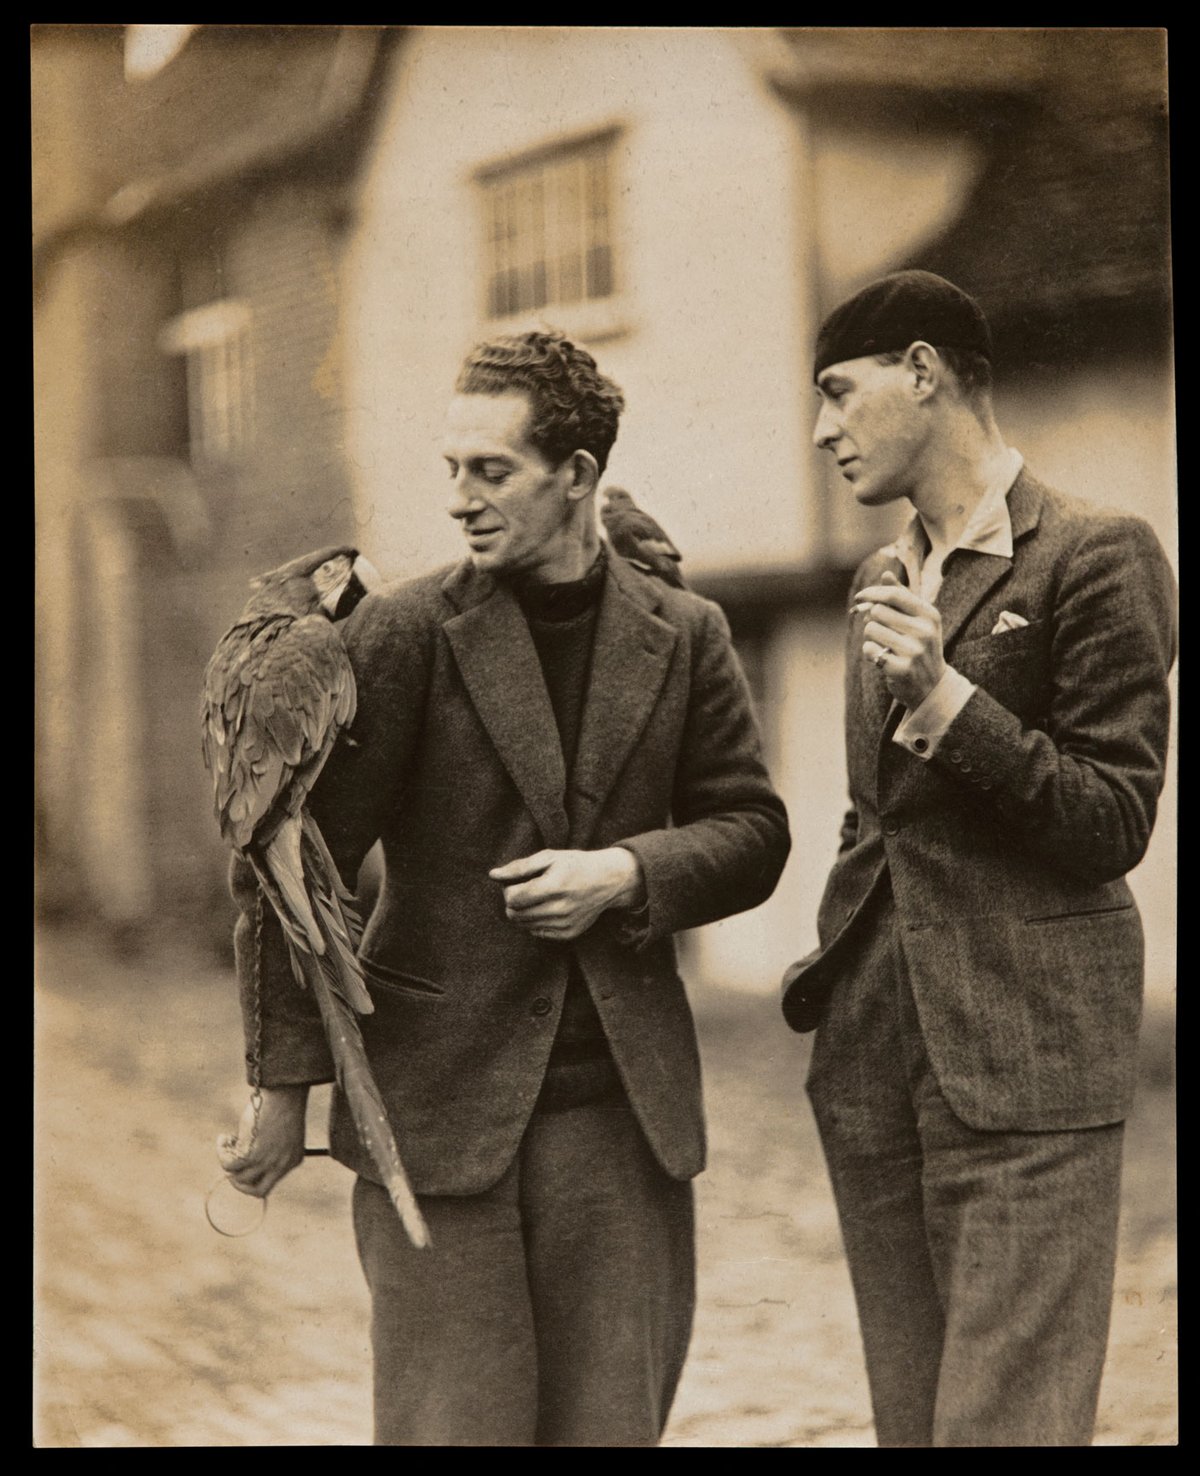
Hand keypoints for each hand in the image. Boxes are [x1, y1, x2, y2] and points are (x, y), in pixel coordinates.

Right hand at [216, 1084, 307, 1197]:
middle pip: (256, 1191)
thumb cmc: (283, 1102)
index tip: (245, 1161)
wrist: (284, 1090)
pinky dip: (221, 1152)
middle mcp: (281, 1165)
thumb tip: (243, 1152)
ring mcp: (267, 1162)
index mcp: (293, 1160)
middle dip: (239, 1183)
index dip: (253, 1175)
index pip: (270, 1182)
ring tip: (227, 1141)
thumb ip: (270, 1145)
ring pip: (238, 1178)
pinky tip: (224, 1137)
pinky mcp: (252, 1154)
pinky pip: (228, 1164)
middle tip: (232, 1163)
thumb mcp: (282, 1129)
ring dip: (227, 1161)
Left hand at [490, 847, 644, 940]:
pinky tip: (546, 908)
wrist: (608, 880)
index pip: (512, 899)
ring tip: (536, 898)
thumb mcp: (549, 857)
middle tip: (525, 890)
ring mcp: (565, 924)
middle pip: (515, 915)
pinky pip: (537, 933)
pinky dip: (536, 922)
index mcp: (554, 886)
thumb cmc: (576, 864)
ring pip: (524, 926)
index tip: (517, 882)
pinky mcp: (569, 934)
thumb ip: (519, 867)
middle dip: (513, 902)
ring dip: (523, 913)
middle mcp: (560, 908)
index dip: (508, 890)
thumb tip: (492, 875)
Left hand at [852, 570, 945, 708]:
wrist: (931, 687)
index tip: (860, 597)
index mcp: (929, 615)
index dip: (872, 593)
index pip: (893, 594)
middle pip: (877, 611)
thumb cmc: (921, 647)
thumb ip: (902, 597)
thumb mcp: (919, 621)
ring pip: (871, 629)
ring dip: (870, 637)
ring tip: (884, 646)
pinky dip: (870, 653)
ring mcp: (914, 651)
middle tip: (880, 630)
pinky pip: (869, 650)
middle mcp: (924, 631)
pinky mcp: (901, 669)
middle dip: (871, 618)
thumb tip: (885, 574)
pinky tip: (882, 659)